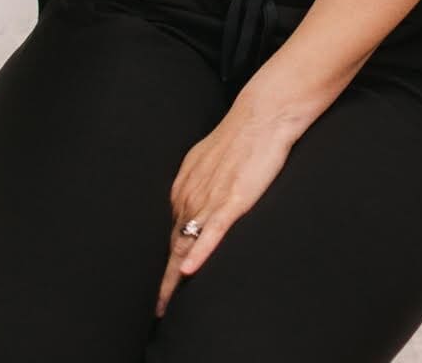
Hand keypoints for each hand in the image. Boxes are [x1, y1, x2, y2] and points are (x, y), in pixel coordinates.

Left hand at [156, 96, 297, 317]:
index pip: (172, 231)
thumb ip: (200, 182)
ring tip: (164, 306)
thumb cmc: (242, 133)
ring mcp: (210, 199)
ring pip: (186, 245)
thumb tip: (195, 200)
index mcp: (184, 186)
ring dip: (173, 278)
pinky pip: (212, 232)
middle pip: (173, 245)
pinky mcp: (233, 200)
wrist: (263, 114)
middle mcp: (190, 195)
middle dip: (163, 279)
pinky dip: (199, 254)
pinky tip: (188, 272)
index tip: (162, 282)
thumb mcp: (210, 159)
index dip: (166, 260)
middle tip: (158, 307)